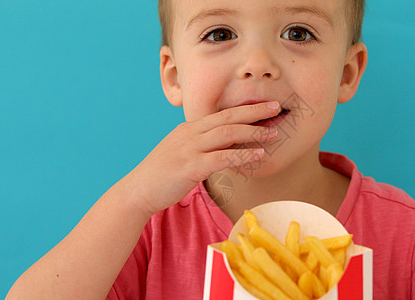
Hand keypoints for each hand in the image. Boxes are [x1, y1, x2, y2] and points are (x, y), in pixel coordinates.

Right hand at [119, 101, 280, 215]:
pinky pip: (223, 157)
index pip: (222, 113)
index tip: (265, 105)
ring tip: (274, 133)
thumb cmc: (162, 174)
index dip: (246, 109)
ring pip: (227, 133)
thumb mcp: (182, 152)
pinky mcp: (191, 166)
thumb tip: (226, 145)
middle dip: (254, 111)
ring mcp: (190, 148)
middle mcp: (190, 133)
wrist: (138, 190)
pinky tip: (258, 155)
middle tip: (276, 106)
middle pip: (228, 117)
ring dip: (253, 132)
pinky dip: (243, 154)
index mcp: (189, 128)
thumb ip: (202, 146)